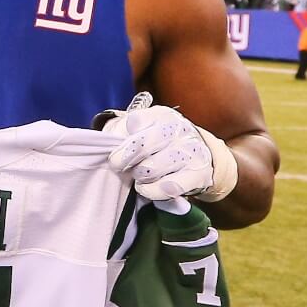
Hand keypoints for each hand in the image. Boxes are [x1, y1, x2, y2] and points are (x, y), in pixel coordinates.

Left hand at [104, 103, 236, 201]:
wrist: (198, 157)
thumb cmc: (159, 144)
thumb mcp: (141, 130)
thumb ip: (120, 131)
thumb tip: (107, 140)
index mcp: (162, 115)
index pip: (135, 121)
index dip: (121, 141)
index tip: (115, 151)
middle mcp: (179, 129)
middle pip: (141, 145)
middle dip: (124, 159)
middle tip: (120, 166)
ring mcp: (191, 151)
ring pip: (152, 168)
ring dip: (140, 176)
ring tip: (140, 176)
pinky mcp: (198, 174)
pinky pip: (169, 187)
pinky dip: (153, 191)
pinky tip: (148, 188)